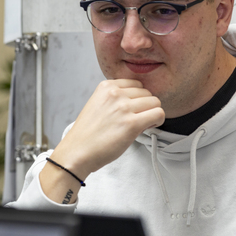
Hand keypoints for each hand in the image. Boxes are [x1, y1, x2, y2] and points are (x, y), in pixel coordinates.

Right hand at [41, 79, 163, 202]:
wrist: (77, 152)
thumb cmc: (87, 134)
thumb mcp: (97, 105)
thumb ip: (114, 98)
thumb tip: (139, 100)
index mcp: (105, 86)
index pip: (136, 83)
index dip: (137, 97)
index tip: (133, 109)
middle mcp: (115, 94)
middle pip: (147, 92)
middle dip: (145, 106)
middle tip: (136, 119)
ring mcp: (123, 108)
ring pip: (155, 102)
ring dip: (152, 113)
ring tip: (141, 124)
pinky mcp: (131, 124)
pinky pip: (158, 114)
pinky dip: (157, 121)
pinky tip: (148, 127)